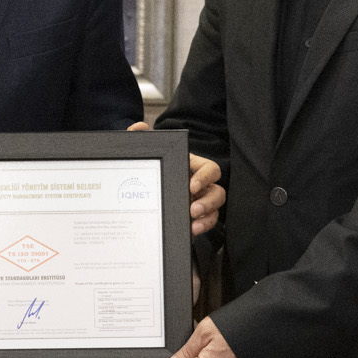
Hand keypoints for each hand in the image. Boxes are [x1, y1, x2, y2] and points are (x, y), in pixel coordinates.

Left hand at [125, 121, 225, 236]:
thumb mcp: (145, 157)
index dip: (205, 177)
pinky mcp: (197, 218)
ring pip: (216, 208)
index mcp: (193, 168)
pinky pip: (208, 222)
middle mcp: (201, 185)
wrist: (142, 197)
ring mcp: (201, 202)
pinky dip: (203, 226)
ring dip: (207, 216)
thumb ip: (141, 141)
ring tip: (193, 223)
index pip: (210, 169)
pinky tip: (192, 230)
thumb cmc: (151, 172)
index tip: (191, 186)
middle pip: (217, 191)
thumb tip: (139, 127)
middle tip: (193, 209)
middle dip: (208, 201)